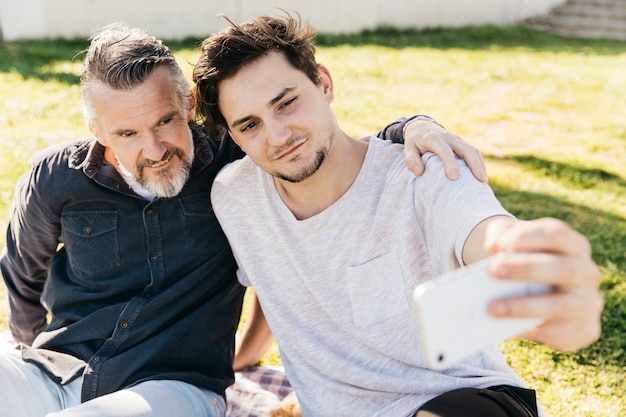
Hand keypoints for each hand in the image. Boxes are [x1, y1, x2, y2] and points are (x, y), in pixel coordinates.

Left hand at [403, 119, 486, 181]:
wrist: (422, 127)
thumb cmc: (415, 143)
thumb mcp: (408, 149)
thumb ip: (411, 160)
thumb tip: (419, 172)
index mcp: (433, 138)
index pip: (444, 150)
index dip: (450, 163)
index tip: (453, 177)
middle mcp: (448, 137)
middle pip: (465, 149)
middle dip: (473, 164)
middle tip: (479, 180)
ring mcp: (457, 140)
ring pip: (472, 150)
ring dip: (480, 165)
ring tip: (483, 181)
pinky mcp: (462, 144)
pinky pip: (474, 152)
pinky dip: (479, 163)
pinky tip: (481, 176)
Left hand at [484, 217, 603, 351]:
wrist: (541, 296)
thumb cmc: (524, 262)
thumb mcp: (513, 242)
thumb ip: (501, 235)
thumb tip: (492, 246)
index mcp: (573, 245)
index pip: (556, 234)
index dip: (525, 237)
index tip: (495, 245)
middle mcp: (587, 272)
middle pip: (563, 268)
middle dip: (526, 269)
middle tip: (493, 271)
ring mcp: (589, 302)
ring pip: (561, 305)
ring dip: (524, 306)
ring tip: (492, 308)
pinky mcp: (586, 329)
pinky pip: (561, 333)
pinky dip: (535, 331)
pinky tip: (511, 328)